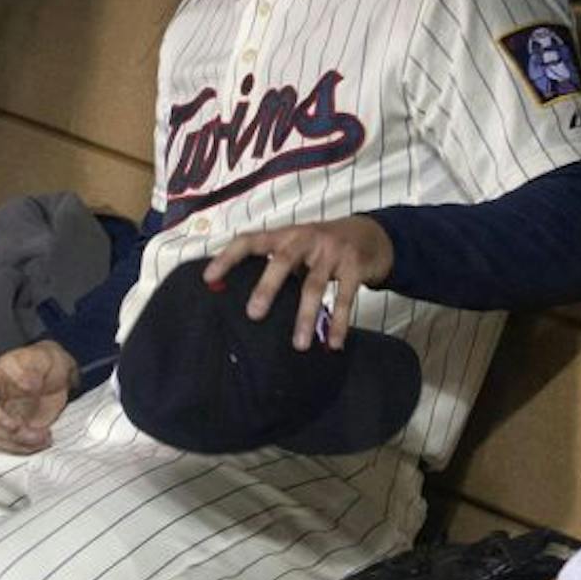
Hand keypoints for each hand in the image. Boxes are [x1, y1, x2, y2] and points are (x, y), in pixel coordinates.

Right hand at [0, 340, 79, 454]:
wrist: (55, 374)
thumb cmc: (43, 361)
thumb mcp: (40, 357)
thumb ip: (32, 369)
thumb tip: (28, 385)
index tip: (16, 426)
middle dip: (13, 435)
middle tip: (38, 434)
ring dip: (21, 444)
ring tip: (45, 437)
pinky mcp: (10, 428)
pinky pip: (9, 444)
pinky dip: (25, 448)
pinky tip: (42, 441)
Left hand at [203, 216, 395, 349]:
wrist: (372, 234)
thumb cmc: (322, 247)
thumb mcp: (297, 247)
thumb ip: (273, 265)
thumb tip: (236, 296)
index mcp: (285, 234)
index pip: (250, 240)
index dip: (228, 257)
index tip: (209, 278)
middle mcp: (305, 238)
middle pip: (282, 260)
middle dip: (267, 287)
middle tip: (254, 314)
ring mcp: (332, 251)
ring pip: (314, 285)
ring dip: (305, 316)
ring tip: (299, 345)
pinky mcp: (355, 265)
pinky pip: (345, 297)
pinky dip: (339, 322)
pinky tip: (334, 343)